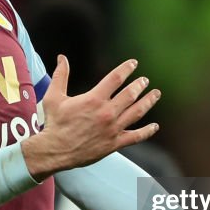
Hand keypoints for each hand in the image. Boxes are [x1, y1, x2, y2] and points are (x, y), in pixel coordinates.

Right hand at [22, 55, 159, 181]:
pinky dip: (147, 131)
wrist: (55, 150)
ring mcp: (112, 129)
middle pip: (130, 94)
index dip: (126, 68)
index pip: (115, 78)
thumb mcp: (54, 97)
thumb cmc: (54, 123)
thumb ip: (60, 75)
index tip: (134, 64)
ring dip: (148, 102)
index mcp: (94, 99)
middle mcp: (106, 113)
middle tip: (144, 80)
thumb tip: (62, 58)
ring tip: (155, 94)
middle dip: (139, 85)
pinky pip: (136, 137)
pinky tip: (154, 126)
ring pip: (136, 112)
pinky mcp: (114, 144)